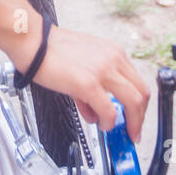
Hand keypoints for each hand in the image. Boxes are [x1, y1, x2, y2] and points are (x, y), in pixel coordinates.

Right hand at [30, 24, 149, 143]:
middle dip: (140, 117)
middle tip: (133, 132)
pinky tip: (100, 124)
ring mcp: (103, 71)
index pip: (138, 81)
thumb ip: (94, 88)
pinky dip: (109, 123)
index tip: (135, 117)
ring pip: (133, 102)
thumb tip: (96, 111)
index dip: (139, 104)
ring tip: (119, 131)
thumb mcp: (82, 64)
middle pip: (141, 93)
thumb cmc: (52, 50)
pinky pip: (109, 111)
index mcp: (114, 52)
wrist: (33, 42)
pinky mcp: (89, 84)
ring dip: (131, 122)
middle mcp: (114, 59)